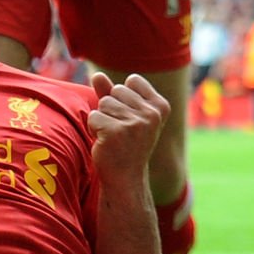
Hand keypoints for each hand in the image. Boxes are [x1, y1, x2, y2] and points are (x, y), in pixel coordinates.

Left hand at [87, 72, 168, 188]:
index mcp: (160, 106)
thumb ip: (112, 94)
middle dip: (111, 110)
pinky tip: (105, 144)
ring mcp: (134, 123)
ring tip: (113, 138)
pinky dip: (94, 130)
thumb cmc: (126, 146)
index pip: (132, 81)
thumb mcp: (125, 117)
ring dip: (102, 120)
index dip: (123, 98)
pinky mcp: (115, 131)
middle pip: (116, 91)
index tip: (130, 121)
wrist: (125, 179)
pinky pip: (93, 117)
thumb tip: (97, 74)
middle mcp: (150, 114)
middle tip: (120, 133)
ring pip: (103, 103)